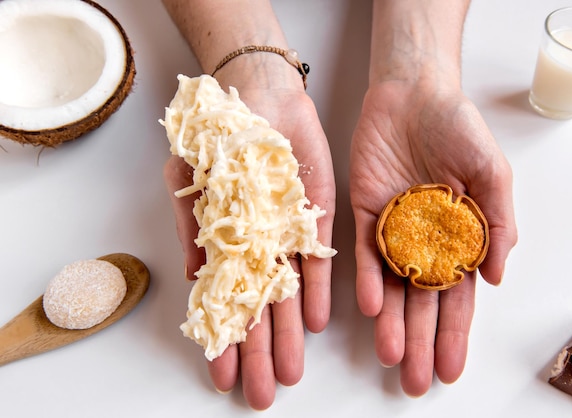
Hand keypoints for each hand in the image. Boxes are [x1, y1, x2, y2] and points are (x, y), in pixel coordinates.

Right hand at [164, 77, 334, 409]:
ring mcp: (290, 234)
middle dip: (262, 353)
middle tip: (264, 394)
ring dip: (291, 333)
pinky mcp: (319, 215)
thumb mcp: (189, 179)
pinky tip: (318, 323)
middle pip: (262, 310)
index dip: (225, 341)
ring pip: (291, 294)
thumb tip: (191, 277)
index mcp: (228, 244)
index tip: (223, 378)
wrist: (255, 95)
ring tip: (291, 372)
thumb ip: (191, 228)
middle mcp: (261, 247)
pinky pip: (320, 259)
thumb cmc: (215, 136)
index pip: (226, 303)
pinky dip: (318, 290)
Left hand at [349, 79, 516, 395]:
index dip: (453, 333)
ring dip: (389, 320)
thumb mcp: (492, 173)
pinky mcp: (363, 213)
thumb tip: (494, 278)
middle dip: (418, 340)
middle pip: (420, 301)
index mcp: (457, 238)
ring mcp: (392, 230)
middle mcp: (423, 241)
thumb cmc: (458, 128)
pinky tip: (368, 305)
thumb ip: (498, 223)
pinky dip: (365, 278)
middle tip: (414, 380)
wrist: (414, 93)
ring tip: (390, 355)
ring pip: (389, 285)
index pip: (456, 297)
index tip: (449, 369)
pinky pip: (363, 252)